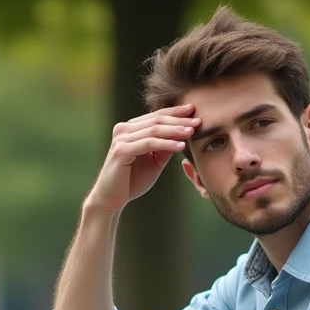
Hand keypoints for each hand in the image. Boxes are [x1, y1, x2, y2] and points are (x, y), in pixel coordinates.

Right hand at [85, 104, 199, 214]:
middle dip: (179, 120)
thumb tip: (184, 134)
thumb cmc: (131, 180)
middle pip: (157, 120)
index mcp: (131, 128)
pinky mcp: (121, 151)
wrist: (111, 198)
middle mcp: (124, 129)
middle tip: (198, 121)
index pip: (157, 116)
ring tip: (192, 132)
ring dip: (175, 130)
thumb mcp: (154, 161)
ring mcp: (121, 139)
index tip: (195, 111)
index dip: (176, 112)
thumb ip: (165, 148)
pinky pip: (148, 144)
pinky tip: (179, 145)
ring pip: (154, 130)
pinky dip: (165, 144)